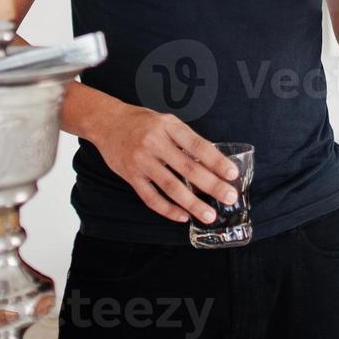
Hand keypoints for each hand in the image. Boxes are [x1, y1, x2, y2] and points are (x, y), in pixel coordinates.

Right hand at [92, 104, 240, 224]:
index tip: (232, 173)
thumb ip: (185, 139)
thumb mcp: (166, 121)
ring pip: (170, 186)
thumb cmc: (141, 122)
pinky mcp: (130, 176)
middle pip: (188, 168)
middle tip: (229, 197)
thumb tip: (210, 162)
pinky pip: (150, 197)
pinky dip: (167, 209)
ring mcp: (141, 161)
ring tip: (209, 215)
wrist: (106, 122)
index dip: (216, 160)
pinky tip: (182, 216)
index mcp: (168, 126)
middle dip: (211, 185)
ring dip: (192, 203)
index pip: (198, 145)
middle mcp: (155, 143)